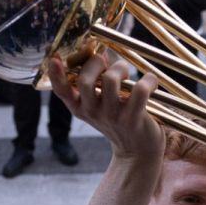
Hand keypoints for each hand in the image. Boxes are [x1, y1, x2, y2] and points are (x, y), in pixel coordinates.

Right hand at [44, 52, 161, 164]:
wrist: (138, 151)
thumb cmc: (119, 119)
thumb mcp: (101, 104)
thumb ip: (96, 81)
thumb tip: (101, 53)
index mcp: (80, 108)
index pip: (62, 91)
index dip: (56, 74)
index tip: (54, 58)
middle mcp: (92, 112)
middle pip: (84, 80)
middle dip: (95, 62)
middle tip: (106, 61)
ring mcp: (112, 116)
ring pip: (110, 79)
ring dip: (121, 67)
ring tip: (127, 73)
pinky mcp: (133, 119)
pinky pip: (140, 89)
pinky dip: (149, 80)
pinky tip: (151, 82)